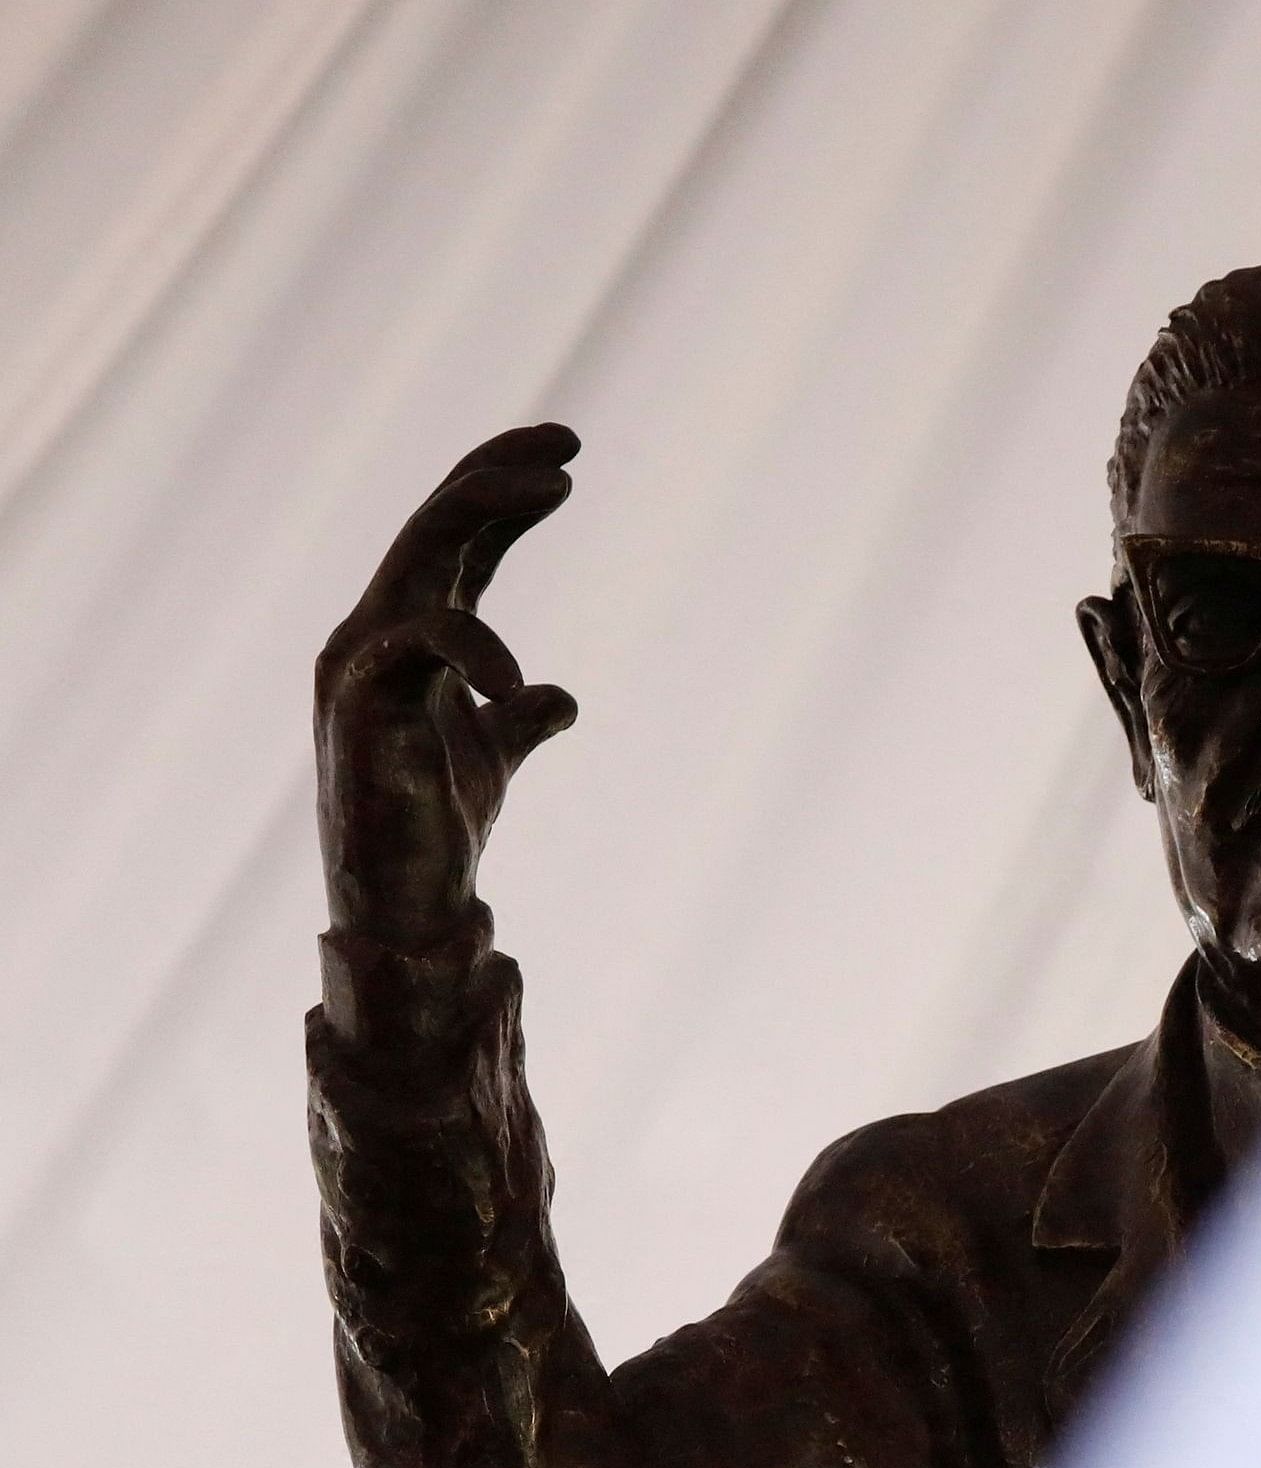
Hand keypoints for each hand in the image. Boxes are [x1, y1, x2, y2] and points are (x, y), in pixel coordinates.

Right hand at [315, 424, 581, 948]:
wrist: (404, 903)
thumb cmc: (437, 826)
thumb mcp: (493, 754)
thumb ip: (520, 716)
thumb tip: (559, 697)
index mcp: (408, 635)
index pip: (455, 542)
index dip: (503, 492)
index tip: (566, 454)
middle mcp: (376, 632)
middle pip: (434, 527)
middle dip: (495, 473)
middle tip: (567, 441)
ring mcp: (361, 662)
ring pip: (420, 555)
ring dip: (484, 508)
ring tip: (556, 485)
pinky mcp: (362, 703)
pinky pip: (418, 643)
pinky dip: (475, 645)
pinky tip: (518, 682)